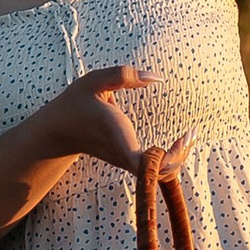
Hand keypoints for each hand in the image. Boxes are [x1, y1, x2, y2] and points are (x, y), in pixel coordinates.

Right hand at [42, 64, 189, 178]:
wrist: (58, 130)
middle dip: (180, 157)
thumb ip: (125, 75)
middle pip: (158, 174)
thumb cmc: (76, 102)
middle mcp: (123, 153)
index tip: (184, 136)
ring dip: (178, 158)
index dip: (169, 157)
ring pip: (158, 174)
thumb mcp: (95, 80)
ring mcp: (125, 161)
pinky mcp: (127, 161)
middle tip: (192, 134)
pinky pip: (153, 169)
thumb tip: (158, 77)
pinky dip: (170, 159)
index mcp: (117, 135)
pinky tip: (180, 141)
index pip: (145, 163)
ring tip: (190, 136)